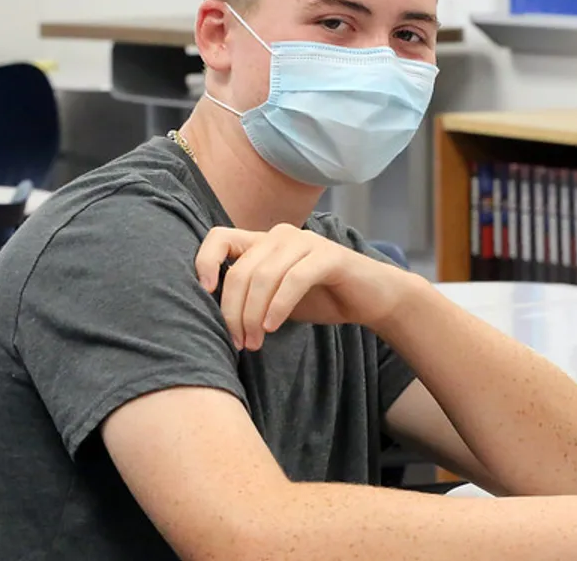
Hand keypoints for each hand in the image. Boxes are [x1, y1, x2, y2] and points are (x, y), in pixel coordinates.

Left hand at [195, 224, 410, 349]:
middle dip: (234, 312)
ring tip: (255, 342)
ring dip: (253, 316)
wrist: (373, 299)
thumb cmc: (322, 298)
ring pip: (263, 277)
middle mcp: (281, 235)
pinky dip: (278, 307)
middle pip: (240, 271)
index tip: (206, 294)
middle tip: (239, 342)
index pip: (219, 237)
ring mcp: (306, 242)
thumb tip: (213, 316)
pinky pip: (293, 280)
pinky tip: (273, 327)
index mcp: (264, 241)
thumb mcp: (276, 297)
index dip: (204, 262)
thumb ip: (249, 295)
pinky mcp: (329, 256)